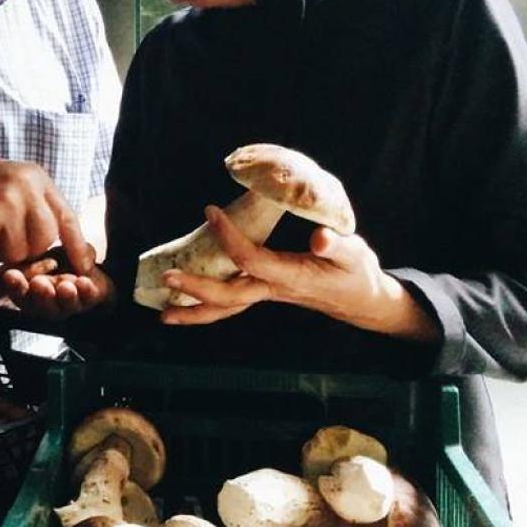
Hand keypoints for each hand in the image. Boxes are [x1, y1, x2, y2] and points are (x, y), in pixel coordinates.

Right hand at [0, 151, 92, 271]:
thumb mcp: (10, 182)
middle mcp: (26, 187)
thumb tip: (55, 239)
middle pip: (43, 240)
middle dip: (24, 249)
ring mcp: (6, 202)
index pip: (67, 216)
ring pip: (17, 251)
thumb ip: (34, 206)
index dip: (76, 244)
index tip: (85, 266)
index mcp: (36, 178)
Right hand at [0, 245, 113, 320]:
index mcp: (27, 296)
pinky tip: (85, 281)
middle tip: (39, 283)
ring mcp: (68, 304)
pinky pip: (89, 299)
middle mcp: (46, 304)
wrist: (84, 266)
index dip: (16, 288)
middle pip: (41, 304)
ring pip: (65, 306)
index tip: (12, 275)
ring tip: (66, 285)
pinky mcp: (90, 299)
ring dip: (65, 296)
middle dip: (40, 295)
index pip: (18, 295)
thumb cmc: (48, 267)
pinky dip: (87, 291)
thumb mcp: (20, 268)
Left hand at [161, 204, 414, 333]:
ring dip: (194, 312)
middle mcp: (273, 290)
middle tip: (167, 277)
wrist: (362, 302)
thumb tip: (319, 237)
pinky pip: (231, 304)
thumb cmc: (357, 274)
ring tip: (164, 316)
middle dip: (197, 289)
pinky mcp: (265, 293)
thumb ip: (338, 246)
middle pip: (229, 296)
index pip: (252, 259)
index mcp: (292, 276)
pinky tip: (185, 307)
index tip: (211, 211)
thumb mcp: (356, 255)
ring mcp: (267, 295)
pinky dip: (207, 307)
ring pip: (226, 308)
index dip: (229, 237)